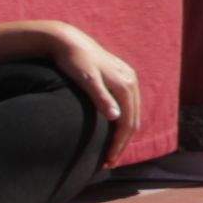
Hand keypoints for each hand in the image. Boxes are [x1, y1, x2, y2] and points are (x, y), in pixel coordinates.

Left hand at [21, 23, 141, 151]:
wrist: (68, 40)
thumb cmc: (73, 61)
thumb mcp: (86, 79)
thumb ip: (102, 98)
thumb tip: (117, 117)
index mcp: (125, 84)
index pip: (128, 123)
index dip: (119, 144)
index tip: (108, 161)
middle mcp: (131, 81)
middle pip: (134, 120)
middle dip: (122, 143)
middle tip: (109, 162)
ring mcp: (128, 78)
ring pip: (133, 113)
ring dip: (124, 133)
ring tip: (111, 149)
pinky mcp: (121, 76)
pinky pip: (129, 104)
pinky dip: (123, 120)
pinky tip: (112, 128)